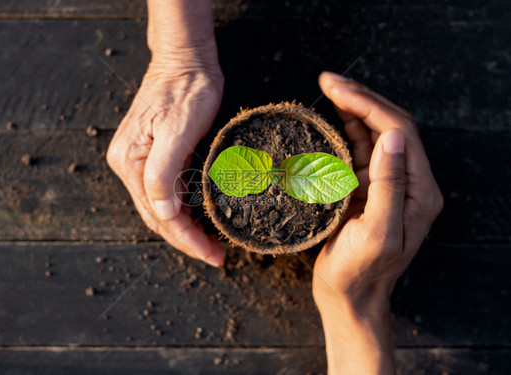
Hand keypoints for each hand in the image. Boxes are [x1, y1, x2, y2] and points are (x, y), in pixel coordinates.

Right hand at [106, 58, 224, 266]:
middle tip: (216, 255)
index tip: (212, 255)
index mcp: (131, 162)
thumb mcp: (177, 128)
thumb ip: (164, 173)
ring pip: (163, 208)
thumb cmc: (185, 88)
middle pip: (159, 216)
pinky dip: (184, 210)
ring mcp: (140, 161)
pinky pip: (168, 192)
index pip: (159, 214)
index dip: (186, 239)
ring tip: (211, 243)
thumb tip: (163, 213)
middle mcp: (130, 165)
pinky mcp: (154, 155)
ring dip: (186, 228)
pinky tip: (200, 218)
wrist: (186, 60)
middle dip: (187, 240)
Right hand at [312, 72, 442, 373]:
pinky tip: (330, 117)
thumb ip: (388, 185)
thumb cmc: (361, 272)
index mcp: (418, 190)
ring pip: (372, 134)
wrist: (349, 296)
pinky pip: (357, 151)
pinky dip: (343, 131)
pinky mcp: (365, 188)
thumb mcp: (378, 233)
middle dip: (359, 98)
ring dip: (351, 109)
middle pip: (388, 126)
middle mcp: (407, 182)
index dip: (368, 105)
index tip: (336, 88)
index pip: (398, 132)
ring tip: (328, 88)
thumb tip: (393, 137)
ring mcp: (385, 184)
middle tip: (328, 79)